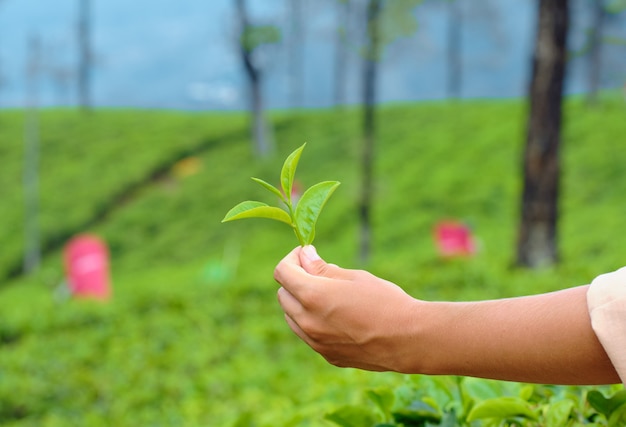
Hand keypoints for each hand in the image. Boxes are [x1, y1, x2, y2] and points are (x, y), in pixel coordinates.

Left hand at [274, 245, 419, 371]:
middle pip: (283, 295)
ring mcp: (315, 342)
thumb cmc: (385, 301)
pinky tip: (337, 315)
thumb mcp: (354, 276)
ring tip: (328, 294)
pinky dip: (312, 321)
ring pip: (291, 317)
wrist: (409, 339)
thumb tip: (304, 256)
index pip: (282, 272)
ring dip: (300, 302)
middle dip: (295, 279)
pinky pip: (307, 334)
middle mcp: (308, 321)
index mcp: (312, 296)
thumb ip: (322, 268)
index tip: (306, 254)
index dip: (292, 258)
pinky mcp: (327, 355)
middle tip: (318, 271)